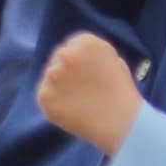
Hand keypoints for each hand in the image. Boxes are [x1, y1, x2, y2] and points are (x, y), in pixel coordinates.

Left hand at [37, 30, 142, 154]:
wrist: (121, 122)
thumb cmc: (121, 92)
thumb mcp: (113, 61)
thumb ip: (91, 54)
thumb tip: (76, 53)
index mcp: (87, 43)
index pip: (72, 44)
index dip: (79, 60)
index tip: (87, 72)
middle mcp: (67, 54)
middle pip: (59, 57)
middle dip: (67, 70)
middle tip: (82, 88)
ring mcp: (53, 75)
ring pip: (50, 76)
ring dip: (59, 85)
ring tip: (80, 100)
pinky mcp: (44, 95)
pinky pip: (45, 95)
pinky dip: (55, 102)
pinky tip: (72, 109)